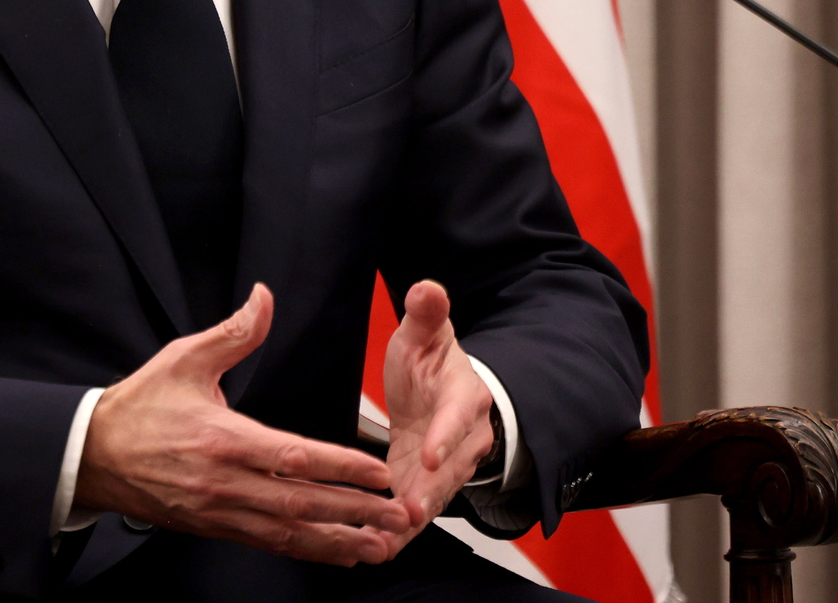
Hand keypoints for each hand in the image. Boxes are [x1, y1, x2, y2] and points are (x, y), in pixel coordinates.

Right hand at [75, 283, 410, 565]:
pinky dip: (306, 550)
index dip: (340, 468)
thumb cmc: (139, 406)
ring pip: (288, 531)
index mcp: (223, 438)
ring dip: (338, 540)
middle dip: (354, 512)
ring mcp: (220, 510)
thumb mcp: (184, 358)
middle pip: (300, 502)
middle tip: (398, 517)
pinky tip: (335, 552)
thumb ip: (233, 333)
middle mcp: (225, 481)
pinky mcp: (214, 527)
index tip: (377, 474)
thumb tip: (264, 298)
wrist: (93, 455)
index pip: (294, 456)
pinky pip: (268, 543)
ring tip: (379, 545)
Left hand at [381, 280, 493, 548]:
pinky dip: (398, 533)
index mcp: (464, 397)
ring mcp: (447, 468)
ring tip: (384, 542)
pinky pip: (415, 511)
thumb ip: (427, 313)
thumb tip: (427, 288)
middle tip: (403, 513)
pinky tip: (373, 549)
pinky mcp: (426, 486)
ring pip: (432, 498)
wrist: (442, 391)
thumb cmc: (431, 361)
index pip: (457, 418)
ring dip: (410, 522)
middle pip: (448, 471)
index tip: (429, 455)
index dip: (445, 437)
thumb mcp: (426, 333)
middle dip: (427, 494)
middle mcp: (463, 439)